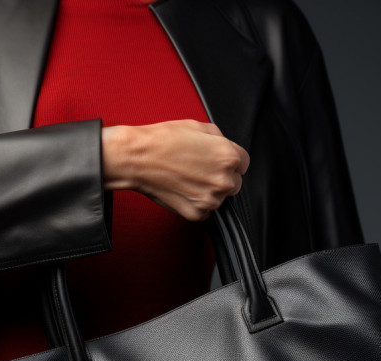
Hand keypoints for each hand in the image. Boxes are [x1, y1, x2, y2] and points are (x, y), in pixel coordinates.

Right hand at [101, 119, 249, 221]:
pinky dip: (194, 203)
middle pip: (233, 183)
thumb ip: (219, 139)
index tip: (215, 162)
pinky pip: (204, 211)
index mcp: (228, 157)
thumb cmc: (162, 141)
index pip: (243, 163)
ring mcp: (210, 199)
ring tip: (186, 178)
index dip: (228, 161)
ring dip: (207, 191)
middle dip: (219, 177)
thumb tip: (223, 147)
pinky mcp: (195, 213)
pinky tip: (181, 189)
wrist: (137, 158)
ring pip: (218, 198)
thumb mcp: (198, 126)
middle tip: (198, 170)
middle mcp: (223, 180)